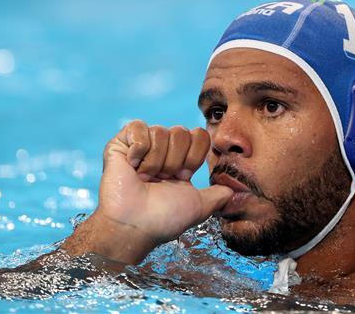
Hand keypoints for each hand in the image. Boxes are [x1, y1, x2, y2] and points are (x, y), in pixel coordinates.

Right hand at [94, 121, 232, 249]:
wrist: (134, 226)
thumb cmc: (163, 219)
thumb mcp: (199, 206)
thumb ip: (218, 194)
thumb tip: (234, 189)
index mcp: (180, 160)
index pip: (199, 135)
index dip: (193, 157)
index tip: (182, 178)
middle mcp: (162, 149)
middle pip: (182, 132)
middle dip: (174, 161)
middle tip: (162, 180)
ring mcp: (141, 145)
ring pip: (161, 132)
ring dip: (155, 161)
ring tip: (145, 178)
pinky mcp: (120, 143)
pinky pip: (138, 128)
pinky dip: (138, 149)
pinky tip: (132, 166)